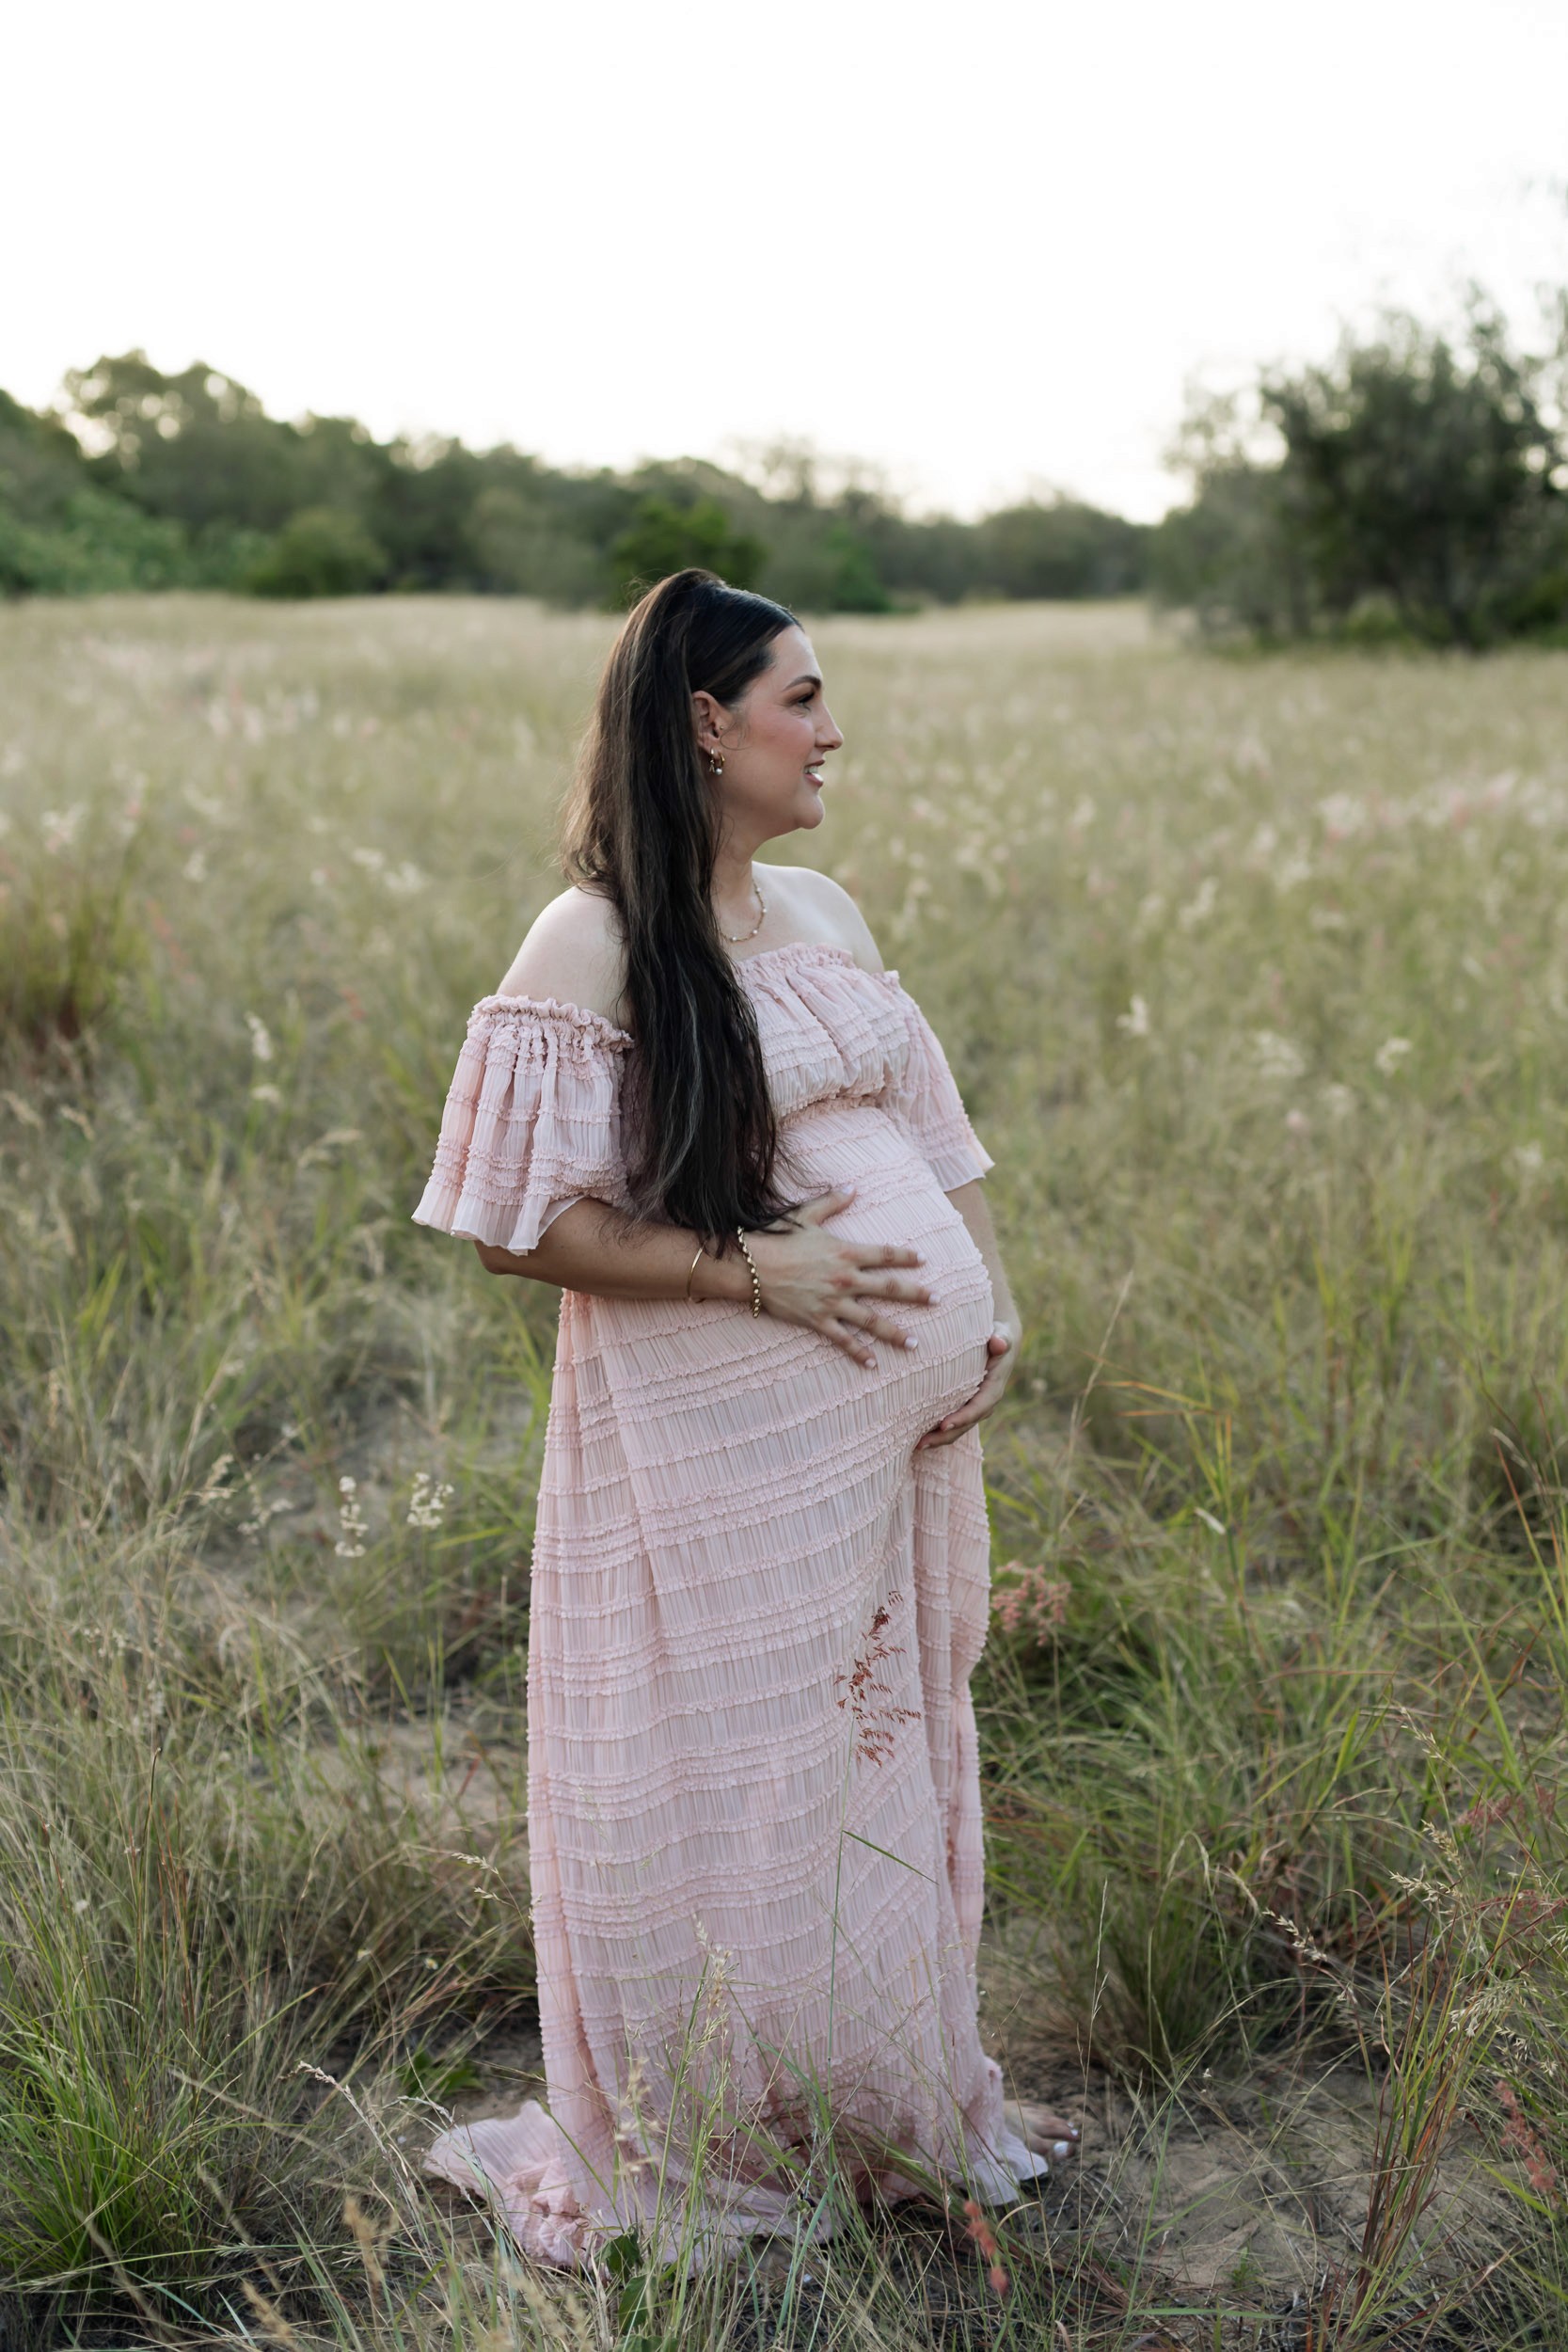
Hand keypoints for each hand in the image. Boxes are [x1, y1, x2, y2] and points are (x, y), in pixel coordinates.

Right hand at [744, 1186, 935, 1368]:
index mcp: (846, 1252)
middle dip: (916, 1295)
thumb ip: (832, 1201)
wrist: (750, 1265)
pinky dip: (859, 1353)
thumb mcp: (806, 1215)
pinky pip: (843, 1340)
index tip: (923, 1260)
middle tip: (938, 1300)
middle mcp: (845, 1279)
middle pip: (890, 1289)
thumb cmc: (776, 1237)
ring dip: (896, 1332)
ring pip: (873, 1321)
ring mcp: (833, 1302)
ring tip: (915, 1343)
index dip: (906, 1256)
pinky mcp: (818, 1320)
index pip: (886, 1254)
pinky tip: (873, 1364)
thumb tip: (851, 1187)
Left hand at [915, 1321, 1018, 1448]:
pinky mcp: (964, 1404)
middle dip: (945, 1436)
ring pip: (958, 1427)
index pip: (979, 1407)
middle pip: (966, 1424)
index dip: (963, 1417)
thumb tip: (999, 1343)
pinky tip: (917, 1435)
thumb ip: (1001, 1339)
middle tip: (922, 1443)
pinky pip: (952, 1421)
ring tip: (917, 1445)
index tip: (944, 1424)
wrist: (1000, 1339)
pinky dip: (937, 1430)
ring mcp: (975, 1405)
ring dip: (939, 1438)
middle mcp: (985, 1401)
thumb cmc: (997, 1334)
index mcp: (994, 1388)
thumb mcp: (1002, 1334)